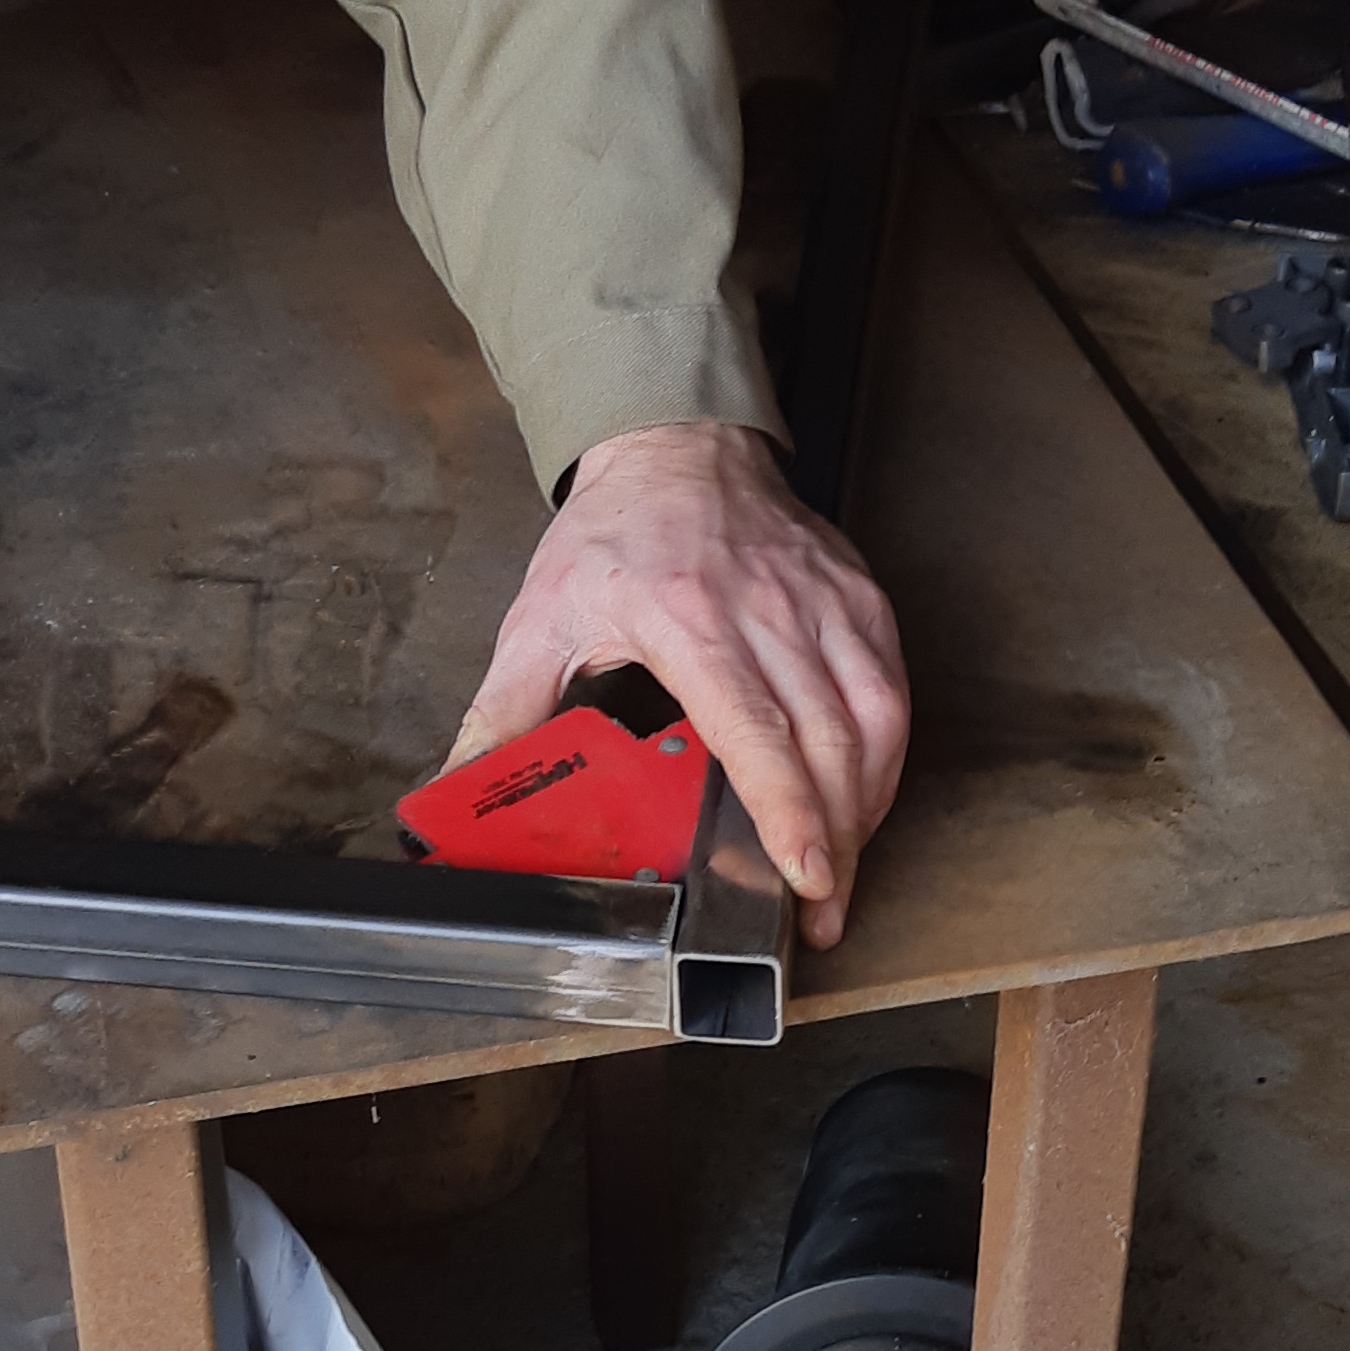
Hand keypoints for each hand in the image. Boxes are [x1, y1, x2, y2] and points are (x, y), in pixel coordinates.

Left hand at [448, 424, 907, 949]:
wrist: (674, 443)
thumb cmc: (613, 532)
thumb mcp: (539, 619)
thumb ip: (503, 714)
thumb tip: (457, 792)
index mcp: (689, 620)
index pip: (756, 728)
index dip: (790, 808)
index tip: (809, 870)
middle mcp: (769, 612)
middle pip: (827, 740)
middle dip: (837, 837)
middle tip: (823, 907)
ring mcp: (822, 603)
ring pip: (874, 718)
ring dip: (869, 803)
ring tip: (844, 866)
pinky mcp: (858, 597)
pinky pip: (892, 687)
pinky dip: (888, 752)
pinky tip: (868, 794)